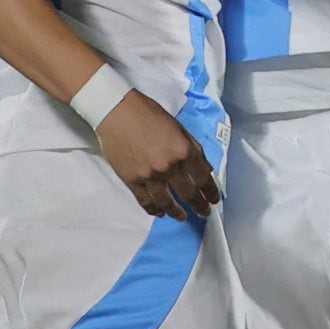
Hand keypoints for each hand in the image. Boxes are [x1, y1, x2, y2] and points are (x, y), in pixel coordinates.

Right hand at [94, 91, 221, 219]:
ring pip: (167, 202)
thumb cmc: (148, 113)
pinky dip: (154, 210)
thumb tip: (205, 168)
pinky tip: (160, 213)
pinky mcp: (132, 181)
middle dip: (199, 206)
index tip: (214, 200)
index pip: (202, 177)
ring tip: (182, 217)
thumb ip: (193, 148)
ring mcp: (150, 176)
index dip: (210, 192)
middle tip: (203, 213)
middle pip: (188, 193)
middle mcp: (169, 166)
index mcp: (183, 150)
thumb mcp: (178, 126)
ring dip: (177, 213)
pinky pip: (146, 202)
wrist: (116, 111)